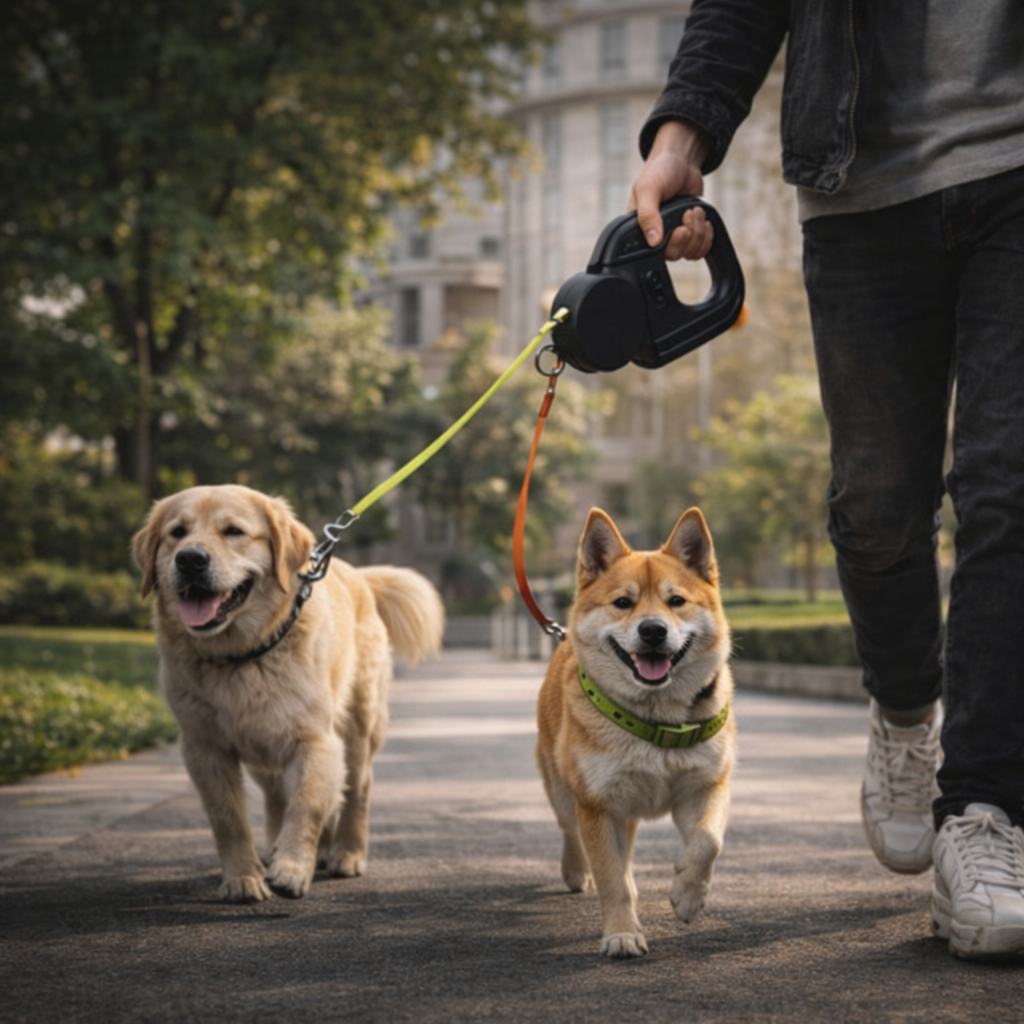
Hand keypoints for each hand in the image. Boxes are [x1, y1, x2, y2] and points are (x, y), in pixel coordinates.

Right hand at [628, 120, 712, 260]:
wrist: (682, 161)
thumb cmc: (660, 171)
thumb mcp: (649, 189)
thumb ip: (647, 215)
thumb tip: (653, 242)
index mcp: (640, 229)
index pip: (653, 253)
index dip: (671, 244)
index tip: (680, 228)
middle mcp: (656, 236)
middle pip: (674, 255)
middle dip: (688, 235)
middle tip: (688, 214)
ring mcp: (674, 235)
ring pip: (689, 252)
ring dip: (699, 232)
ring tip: (695, 211)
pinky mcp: (690, 233)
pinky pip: (700, 249)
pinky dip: (707, 238)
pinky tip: (704, 221)